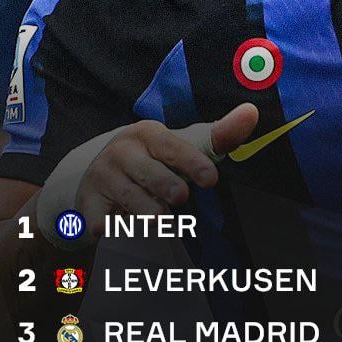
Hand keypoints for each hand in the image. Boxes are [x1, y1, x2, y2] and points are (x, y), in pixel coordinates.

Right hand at [74, 104, 258, 231]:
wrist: (99, 180)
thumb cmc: (154, 162)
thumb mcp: (183, 147)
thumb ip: (219, 136)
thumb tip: (252, 112)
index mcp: (148, 133)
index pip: (173, 147)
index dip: (192, 162)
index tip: (210, 180)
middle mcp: (122, 151)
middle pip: (150, 173)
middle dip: (166, 186)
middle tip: (180, 197)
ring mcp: (103, 177)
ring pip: (130, 198)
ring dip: (147, 210)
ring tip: (159, 220)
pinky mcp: (89, 203)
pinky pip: (99, 217)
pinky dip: (106, 224)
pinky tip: (108, 228)